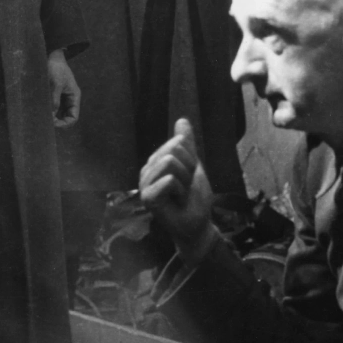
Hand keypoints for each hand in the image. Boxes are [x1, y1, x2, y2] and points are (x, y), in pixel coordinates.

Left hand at [48, 50, 80, 127]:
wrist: (51, 56)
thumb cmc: (56, 68)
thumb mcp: (56, 83)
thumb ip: (54, 99)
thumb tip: (52, 115)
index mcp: (74, 97)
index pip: (73, 117)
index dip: (64, 124)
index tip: (53, 125)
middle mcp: (69, 99)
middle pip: (65, 118)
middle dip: (57, 122)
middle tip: (45, 123)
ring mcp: (61, 98)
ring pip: (58, 114)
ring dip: (51, 118)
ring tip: (41, 118)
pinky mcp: (53, 95)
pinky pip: (51, 108)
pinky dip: (47, 111)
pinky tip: (40, 111)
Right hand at [139, 117, 216, 261]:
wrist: (197, 223)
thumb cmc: (193, 197)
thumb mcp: (193, 165)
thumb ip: (187, 144)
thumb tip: (182, 120)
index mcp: (155, 162)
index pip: (177, 143)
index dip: (191, 160)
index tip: (188, 177)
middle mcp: (146, 171)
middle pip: (173, 149)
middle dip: (188, 169)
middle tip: (185, 187)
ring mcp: (145, 185)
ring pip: (170, 162)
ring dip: (185, 180)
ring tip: (180, 194)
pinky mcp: (148, 198)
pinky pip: (169, 179)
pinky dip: (181, 190)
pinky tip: (176, 202)